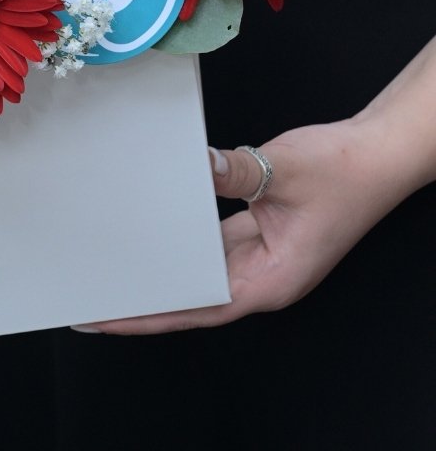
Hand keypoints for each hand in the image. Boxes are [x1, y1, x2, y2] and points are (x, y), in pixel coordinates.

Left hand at [86, 117, 401, 332]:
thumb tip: (196, 166)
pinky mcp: (257, 232)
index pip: (199, 308)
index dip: (152, 316)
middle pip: (193, 296)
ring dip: (160, 268)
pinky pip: (208, 243)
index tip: (110, 318)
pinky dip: (180, 240)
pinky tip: (150, 229)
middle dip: (145, 296)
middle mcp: (263, 275)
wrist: (377, 153)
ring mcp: (260, 255)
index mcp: (272, 280)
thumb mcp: (281, 169)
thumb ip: (234, 173)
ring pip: (198, 270)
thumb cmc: (344, 171)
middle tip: (94, 292)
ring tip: (113, 264)